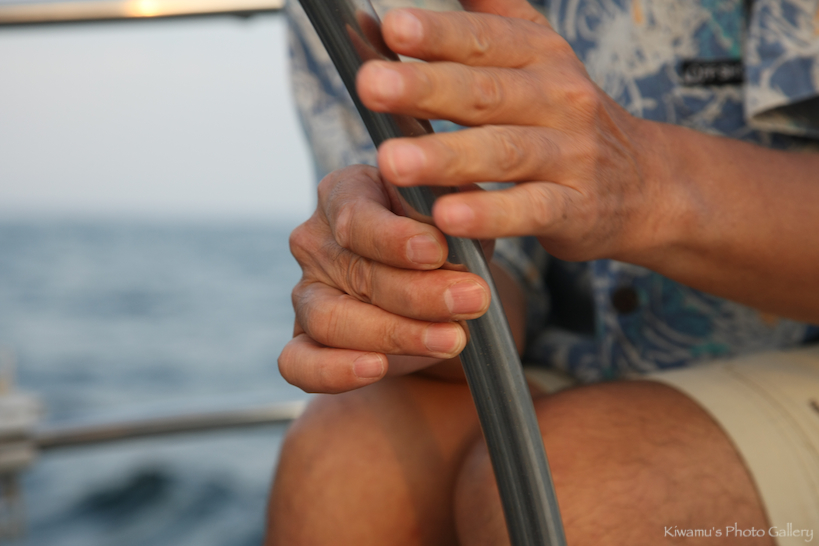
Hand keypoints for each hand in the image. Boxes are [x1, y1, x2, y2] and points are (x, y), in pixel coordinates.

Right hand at [278, 165, 490, 393]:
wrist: (443, 285)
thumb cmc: (447, 236)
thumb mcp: (456, 214)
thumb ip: (452, 212)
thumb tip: (455, 224)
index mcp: (345, 193)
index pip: (355, 217)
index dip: (393, 238)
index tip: (437, 251)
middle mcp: (315, 241)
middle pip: (355, 272)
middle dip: (418, 293)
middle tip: (472, 299)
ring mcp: (306, 292)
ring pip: (330, 319)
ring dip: (394, 333)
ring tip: (452, 339)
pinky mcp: (306, 339)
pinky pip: (298, 363)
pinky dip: (332, 371)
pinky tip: (376, 368)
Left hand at [357, 0, 669, 261]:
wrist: (645, 183)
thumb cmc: (569, 116)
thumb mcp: (542, 55)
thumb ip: (494, 16)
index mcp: (540, 57)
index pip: (485, 41)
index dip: (439, 34)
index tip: (392, 27)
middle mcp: (557, 99)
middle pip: (484, 92)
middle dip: (425, 88)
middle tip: (371, 86)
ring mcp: (569, 155)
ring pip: (504, 152)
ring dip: (446, 156)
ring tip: (392, 161)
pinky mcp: (574, 208)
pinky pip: (529, 210)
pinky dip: (489, 214)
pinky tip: (447, 217)